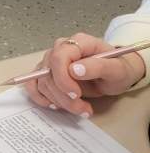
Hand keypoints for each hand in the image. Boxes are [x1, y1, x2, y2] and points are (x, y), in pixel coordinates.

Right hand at [23, 32, 145, 116]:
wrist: (116, 75)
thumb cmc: (118, 69)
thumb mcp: (117, 70)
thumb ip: (99, 67)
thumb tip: (74, 69)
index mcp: (78, 43)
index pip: (58, 57)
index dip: (62, 78)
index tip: (76, 94)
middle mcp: (60, 49)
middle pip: (48, 73)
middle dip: (63, 96)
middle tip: (82, 108)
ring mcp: (51, 61)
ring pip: (42, 83)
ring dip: (58, 101)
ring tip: (80, 109)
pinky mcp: (46, 73)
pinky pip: (33, 86)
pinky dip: (41, 98)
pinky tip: (56, 105)